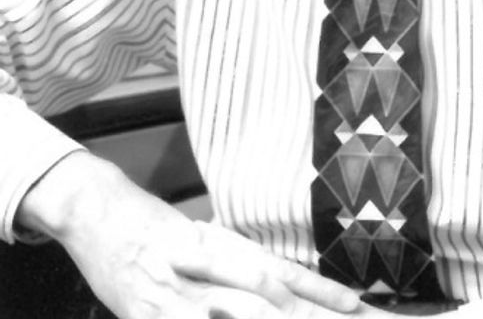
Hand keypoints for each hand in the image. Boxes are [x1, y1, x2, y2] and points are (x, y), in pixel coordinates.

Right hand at [17, 151, 360, 318]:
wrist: (94, 210)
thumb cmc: (153, 225)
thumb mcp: (199, 235)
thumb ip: (235, 261)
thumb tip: (278, 285)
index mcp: (218, 242)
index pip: (278, 268)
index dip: (317, 288)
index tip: (352, 303)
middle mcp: (198, 267)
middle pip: (260, 297)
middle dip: (302, 316)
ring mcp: (168, 296)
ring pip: (227, 317)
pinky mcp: (140, 317)